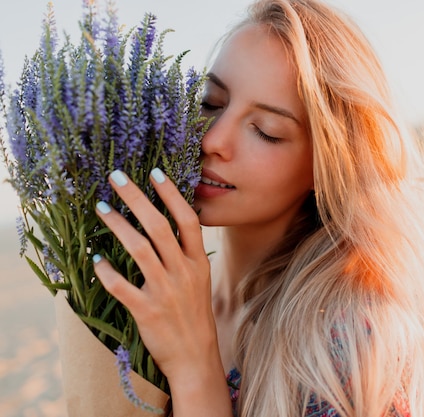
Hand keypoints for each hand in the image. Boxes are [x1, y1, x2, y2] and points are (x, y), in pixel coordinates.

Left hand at [93, 169, 228, 413]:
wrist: (195, 355)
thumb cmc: (194, 314)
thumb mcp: (199, 280)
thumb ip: (186, 254)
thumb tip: (168, 223)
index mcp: (197, 263)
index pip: (187, 219)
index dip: (171, 194)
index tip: (154, 172)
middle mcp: (183, 272)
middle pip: (160, 226)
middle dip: (137, 198)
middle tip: (117, 178)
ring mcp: (166, 291)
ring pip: (139, 249)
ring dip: (118, 225)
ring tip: (100, 208)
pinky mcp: (147, 311)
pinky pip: (122, 286)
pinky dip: (106, 272)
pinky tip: (95, 259)